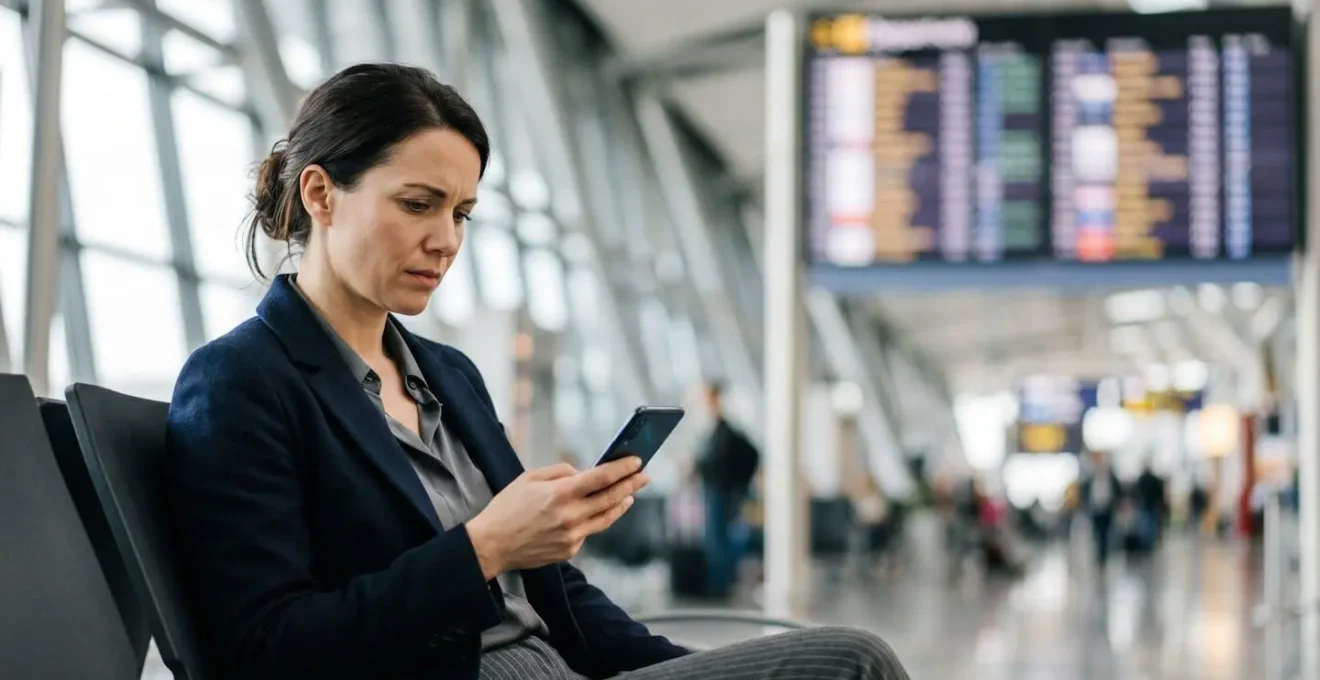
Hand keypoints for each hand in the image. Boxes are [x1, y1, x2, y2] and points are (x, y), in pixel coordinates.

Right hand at [466, 457, 648, 578]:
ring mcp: (572, 536)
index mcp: (560, 494)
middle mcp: (570, 516)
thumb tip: (584, 474)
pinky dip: (596, 519)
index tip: (637, 461)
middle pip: (611, 498)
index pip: (601, 478)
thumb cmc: (507, 507)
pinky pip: (589, 531)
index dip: (622, 468)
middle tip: (644, 476)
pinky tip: (600, 511)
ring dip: (621, 504)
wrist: (491, 545)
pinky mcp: (570, 550)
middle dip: (631, 485)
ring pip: (606, 518)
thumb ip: (560, 472)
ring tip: (630, 494)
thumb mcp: (529, 478)